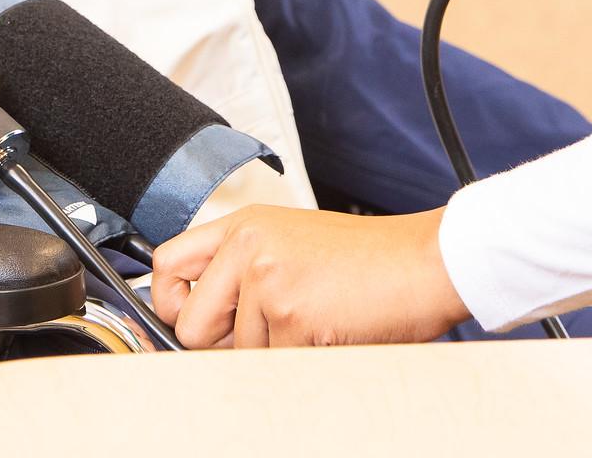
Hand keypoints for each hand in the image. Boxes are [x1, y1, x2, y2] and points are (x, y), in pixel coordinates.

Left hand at [148, 206, 466, 347]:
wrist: (425, 261)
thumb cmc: (370, 259)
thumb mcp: (292, 244)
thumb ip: (244, 269)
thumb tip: (201, 320)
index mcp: (245, 226)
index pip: (167, 264)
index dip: (169, 303)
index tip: (185, 318)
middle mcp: (248, 247)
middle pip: (191, 324)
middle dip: (222, 344)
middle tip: (268, 331)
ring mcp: (267, 280)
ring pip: (237, 353)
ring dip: (273, 351)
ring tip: (315, 320)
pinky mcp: (292, 316)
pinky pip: (275, 365)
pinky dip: (301, 360)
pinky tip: (329, 330)